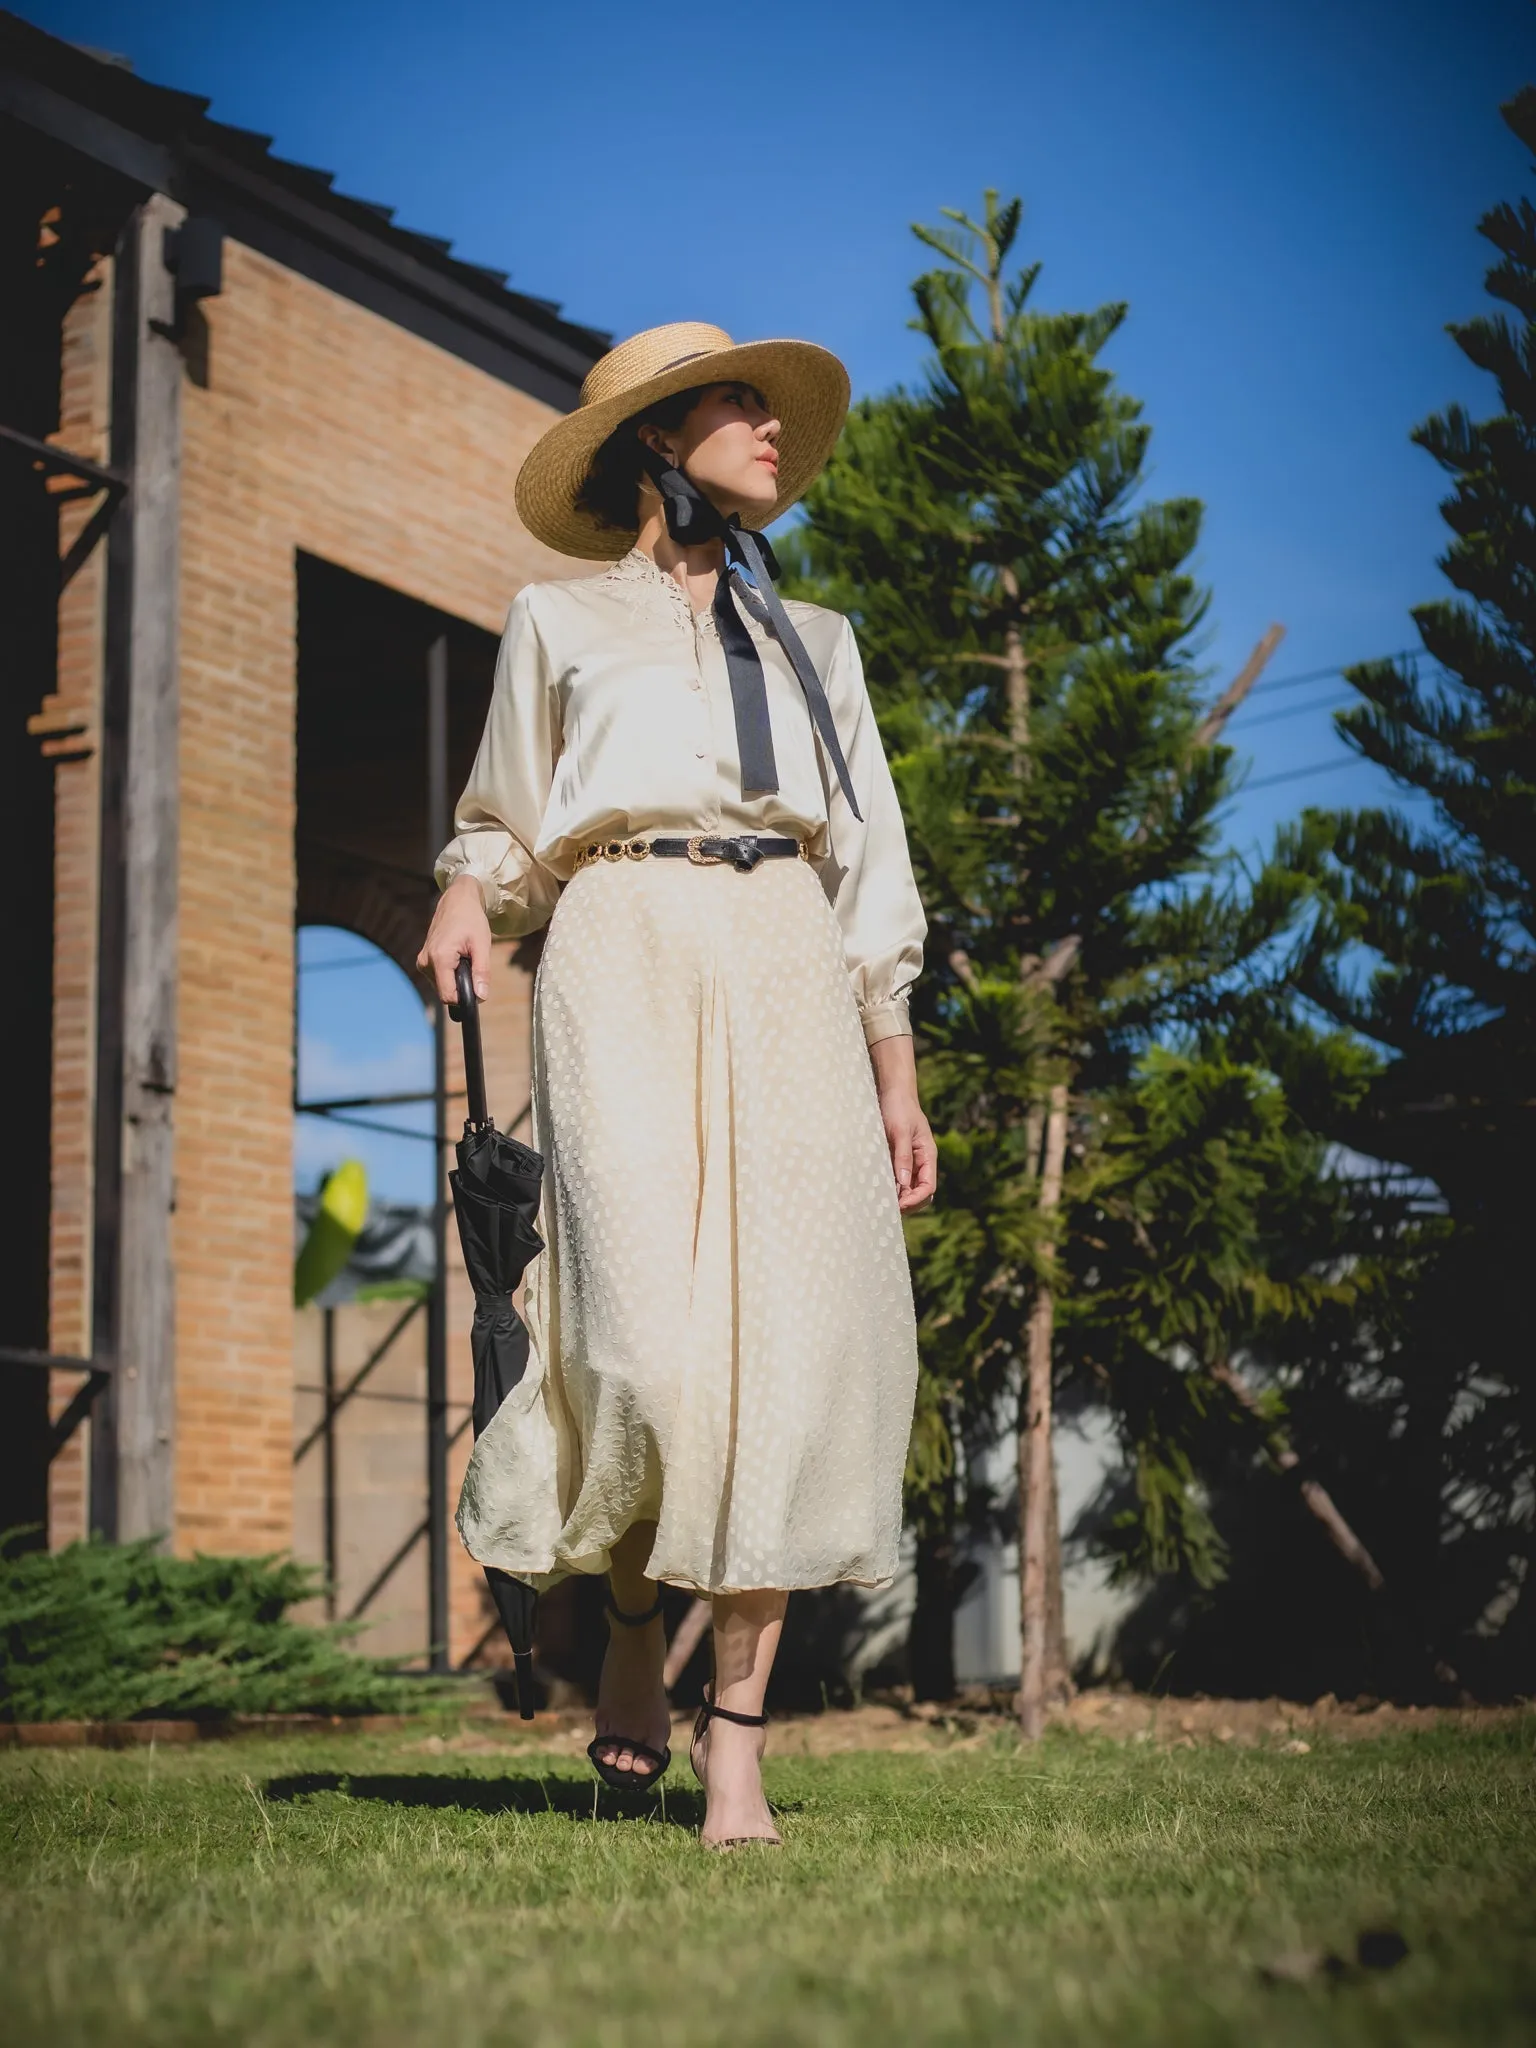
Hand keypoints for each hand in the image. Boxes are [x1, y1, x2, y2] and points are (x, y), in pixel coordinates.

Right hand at [416, 873, 491, 1003]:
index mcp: (439, 958)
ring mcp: (422, 962)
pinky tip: (457, 957)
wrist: (457, 901)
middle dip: (462, 985)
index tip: (477, 987)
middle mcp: (425, 962)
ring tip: (464, 957)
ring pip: (443, 986)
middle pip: (446, 992)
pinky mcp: (423, 961)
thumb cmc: (471, 920)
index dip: (465, 998)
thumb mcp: (482, 945)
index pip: (449, 996)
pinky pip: (439, 978)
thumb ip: (482, 972)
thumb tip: (481, 997)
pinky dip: (451, 973)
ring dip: (457, 979)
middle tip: (472, 963)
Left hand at [868, 1035, 937, 1213]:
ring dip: (898, 1198)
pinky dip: (889, 1188)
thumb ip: (902, 1156)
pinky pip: (896, 1180)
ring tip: (880, 1201)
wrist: (892, 1092)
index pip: (928, 1187)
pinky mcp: (896, 1160)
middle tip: (887, 1207)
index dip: (915, 1199)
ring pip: (908, 1190)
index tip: (898, 1204)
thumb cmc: (899, 1108)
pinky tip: (876, 1190)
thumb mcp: (901, 1131)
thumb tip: (903, 1184)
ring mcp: (909, 1163)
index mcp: (928, 1156)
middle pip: (921, 1194)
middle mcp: (920, 1163)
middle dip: (908, 1203)